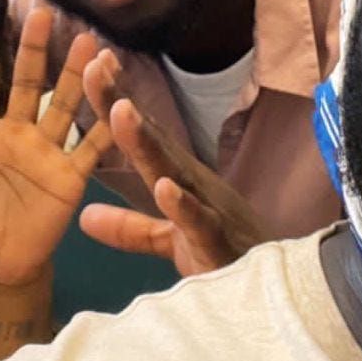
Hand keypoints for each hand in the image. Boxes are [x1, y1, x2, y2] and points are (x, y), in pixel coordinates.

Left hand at [0, 6, 110, 285]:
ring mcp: (46, 153)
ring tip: (90, 42)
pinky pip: (89, 147)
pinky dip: (104, 125)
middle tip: (44, 13)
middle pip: (28, 84)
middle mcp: (17, 136)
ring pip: (63, 105)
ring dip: (76, 76)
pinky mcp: (70, 176)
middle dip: (35, 50)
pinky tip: (117, 99)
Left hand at [79, 48, 269, 275]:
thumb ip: (130, 229)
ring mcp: (210, 211)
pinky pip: (200, 222)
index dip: (117, 103)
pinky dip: (183, 205)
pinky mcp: (221, 244)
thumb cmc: (226, 259)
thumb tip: (85, 218)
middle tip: (95, 66)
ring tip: (121, 110)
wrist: (277, 294)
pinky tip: (165, 186)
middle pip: (154, 140)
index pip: (145, 138)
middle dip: (123, 104)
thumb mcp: (170, 241)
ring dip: (148, 142)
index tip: (93, 66)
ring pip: (175, 171)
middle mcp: (195, 186)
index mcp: (180, 182)